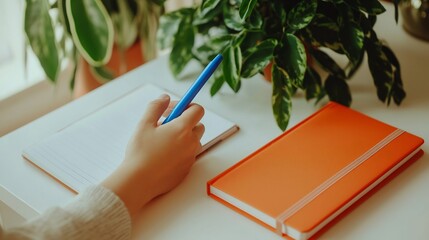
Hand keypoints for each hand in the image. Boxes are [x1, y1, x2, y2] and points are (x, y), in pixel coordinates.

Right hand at [102, 94, 204, 216]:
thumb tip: (165, 98)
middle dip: (185, 122)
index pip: (197, 110)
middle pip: (198, 125)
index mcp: (182, 128)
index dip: (186, 106)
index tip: (173, 109)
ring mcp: (190, 157)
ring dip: (183, 137)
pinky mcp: (187, 170)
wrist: (139, 181)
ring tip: (162, 141)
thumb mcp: (144, 124)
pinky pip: (188, 155)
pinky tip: (163, 155)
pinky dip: (180, 151)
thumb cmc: (140, 152)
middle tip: (165, 124)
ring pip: (193, 141)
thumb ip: (155, 107)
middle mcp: (191, 142)